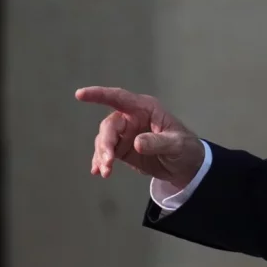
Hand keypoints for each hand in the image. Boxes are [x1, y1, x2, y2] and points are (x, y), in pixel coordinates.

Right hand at [75, 86, 204, 188]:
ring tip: (106, 172)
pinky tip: (98, 172)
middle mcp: (131, 118)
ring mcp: (125, 134)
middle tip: (108, 162)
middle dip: (106, 143)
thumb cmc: (185, 147)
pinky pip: (106, 152)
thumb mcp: (176, 144)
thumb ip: (157, 142)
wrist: (186, 167)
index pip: (119, 98)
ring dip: (102, 155)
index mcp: (144, 109)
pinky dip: (100, 161)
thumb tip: (136, 143)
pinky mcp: (122, 149)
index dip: (99, 94)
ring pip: (104, 140)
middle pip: (110, 126)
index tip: (80, 95)